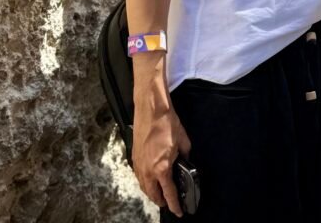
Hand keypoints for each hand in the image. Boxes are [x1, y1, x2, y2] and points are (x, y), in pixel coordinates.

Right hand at [132, 81, 191, 216]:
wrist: (151, 108)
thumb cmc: (166, 122)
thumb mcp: (183, 140)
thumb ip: (186, 154)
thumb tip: (186, 159)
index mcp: (162, 168)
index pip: (169, 194)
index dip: (174, 205)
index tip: (178, 211)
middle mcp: (148, 170)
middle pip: (153, 194)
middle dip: (161, 201)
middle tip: (168, 202)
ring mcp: (139, 164)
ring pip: (144, 186)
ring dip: (151, 192)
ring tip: (158, 193)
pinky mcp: (134, 156)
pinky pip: (139, 176)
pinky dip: (144, 181)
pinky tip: (149, 178)